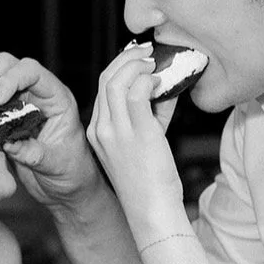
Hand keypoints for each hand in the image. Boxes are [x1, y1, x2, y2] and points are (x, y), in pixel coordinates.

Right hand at [0, 53, 99, 207]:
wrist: (66, 191)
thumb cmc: (73, 174)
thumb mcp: (58, 165)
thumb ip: (34, 153)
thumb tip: (8, 142)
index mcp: (57, 98)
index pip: (32, 71)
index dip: (11, 79)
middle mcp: (37, 96)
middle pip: (8, 66)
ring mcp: (19, 106)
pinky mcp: (3, 120)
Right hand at [86, 46, 184, 235]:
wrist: (152, 211)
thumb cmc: (151, 182)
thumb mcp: (144, 144)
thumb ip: (151, 114)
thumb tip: (166, 87)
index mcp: (97, 132)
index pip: (102, 89)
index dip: (119, 67)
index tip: (137, 59)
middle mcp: (101, 129)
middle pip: (105, 78)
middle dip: (126, 58)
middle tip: (147, 51)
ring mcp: (117, 131)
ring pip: (117, 80)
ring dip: (137, 64)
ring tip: (155, 61)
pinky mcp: (139, 133)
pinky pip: (138, 92)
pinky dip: (149, 79)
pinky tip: (161, 81)